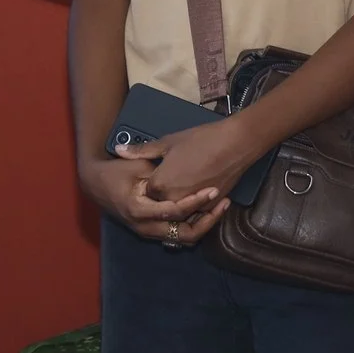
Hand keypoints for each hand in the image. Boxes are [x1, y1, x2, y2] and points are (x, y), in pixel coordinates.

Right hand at [78, 145, 228, 245]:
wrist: (95, 185)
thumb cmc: (115, 173)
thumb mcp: (137, 167)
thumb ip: (159, 172)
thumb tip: (184, 171)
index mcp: (140, 210)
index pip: (174, 211)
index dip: (195, 201)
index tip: (212, 190)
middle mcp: (145, 227)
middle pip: (186, 233)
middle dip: (207, 220)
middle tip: (223, 203)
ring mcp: (149, 232)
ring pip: (185, 238)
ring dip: (204, 225)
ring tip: (220, 207)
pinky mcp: (153, 232)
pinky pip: (179, 234)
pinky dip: (194, 225)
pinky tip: (206, 210)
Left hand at [134, 118, 263, 209]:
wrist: (235, 144)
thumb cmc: (200, 140)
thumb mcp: (168, 143)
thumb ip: (142, 151)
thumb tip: (118, 151)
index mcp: (160, 185)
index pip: (147, 193)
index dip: (151, 182)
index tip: (158, 172)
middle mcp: (174, 200)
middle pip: (162, 205)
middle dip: (164, 195)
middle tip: (173, 177)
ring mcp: (194, 206)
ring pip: (180, 212)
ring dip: (179, 203)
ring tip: (185, 182)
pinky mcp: (211, 206)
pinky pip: (197, 212)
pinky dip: (195, 205)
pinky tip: (197, 189)